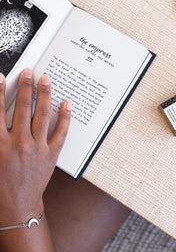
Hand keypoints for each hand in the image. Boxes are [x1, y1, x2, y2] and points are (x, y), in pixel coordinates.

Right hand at [0, 69, 70, 225]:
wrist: (16, 206)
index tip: (0, 78)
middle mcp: (18, 143)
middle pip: (22, 109)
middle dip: (26, 87)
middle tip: (29, 72)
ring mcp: (37, 148)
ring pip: (41, 116)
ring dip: (44, 96)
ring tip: (46, 80)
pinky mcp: (51, 154)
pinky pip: (60, 132)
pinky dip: (64, 117)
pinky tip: (67, 104)